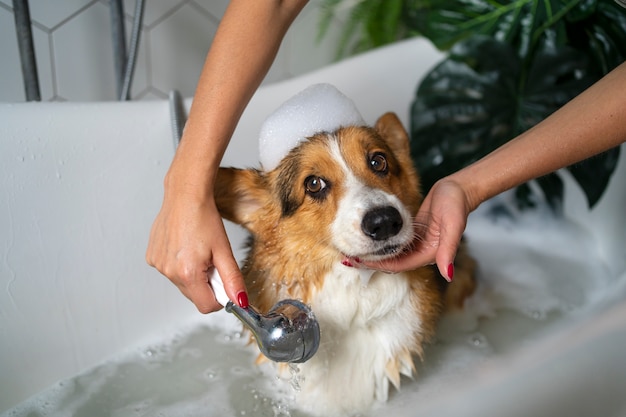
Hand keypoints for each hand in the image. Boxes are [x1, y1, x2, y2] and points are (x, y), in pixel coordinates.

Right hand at [146, 183, 247, 312]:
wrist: (185, 195)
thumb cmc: (204, 217)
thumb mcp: (224, 250)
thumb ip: (233, 280)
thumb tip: (240, 300)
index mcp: (188, 273)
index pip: (206, 306)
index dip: (219, 298)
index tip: (222, 281)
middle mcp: (169, 272)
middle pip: (194, 295)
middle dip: (206, 283)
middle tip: (211, 260)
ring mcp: (158, 265)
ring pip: (182, 283)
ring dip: (192, 273)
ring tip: (197, 250)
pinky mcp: (152, 257)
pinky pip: (170, 271)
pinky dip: (179, 264)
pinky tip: (184, 246)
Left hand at [361, 178, 472, 280]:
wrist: (458, 189)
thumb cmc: (456, 204)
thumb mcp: (452, 225)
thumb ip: (448, 249)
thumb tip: (448, 273)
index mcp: (429, 254)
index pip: (398, 266)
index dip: (378, 265)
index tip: (358, 262)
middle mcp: (421, 252)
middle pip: (392, 263)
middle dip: (372, 262)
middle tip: (349, 258)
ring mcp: (417, 243)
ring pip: (392, 253)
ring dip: (374, 253)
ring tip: (354, 249)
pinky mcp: (413, 233)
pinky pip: (394, 243)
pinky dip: (381, 243)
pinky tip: (368, 238)